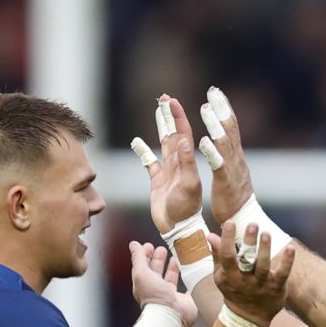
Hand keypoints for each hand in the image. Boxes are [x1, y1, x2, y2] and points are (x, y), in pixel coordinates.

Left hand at [129, 241, 197, 326]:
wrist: (170, 315)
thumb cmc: (154, 297)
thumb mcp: (141, 273)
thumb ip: (138, 258)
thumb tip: (133, 245)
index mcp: (145, 284)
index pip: (144, 267)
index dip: (146, 255)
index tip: (149, 245)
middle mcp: (157, 290)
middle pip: (157, 272)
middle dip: (159, 260)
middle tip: (162, 249)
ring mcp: (170, 296)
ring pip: (171, 279)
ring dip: (172, 269)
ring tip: (175, 258)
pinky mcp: (184, 300)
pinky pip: (187, 289)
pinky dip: (188, 282)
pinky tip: (189, 275)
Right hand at [131, 96, 202, 233]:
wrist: (178, 228)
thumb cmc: (186, 209)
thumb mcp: (189, 184)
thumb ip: (186, 162)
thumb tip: (183, 139)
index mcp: (186, 162)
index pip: (183, 133)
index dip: (178, 116)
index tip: (173, 101)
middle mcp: (178, 164)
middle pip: (173, 133)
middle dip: (169, 116)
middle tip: (164, 98)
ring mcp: (167, 172)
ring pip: (163, 144)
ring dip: (161, 128)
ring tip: (158, 112)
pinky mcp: (157, 182)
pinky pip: (149, 163)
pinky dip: (143, 152)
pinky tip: (136, 142)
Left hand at [198, 87, 254, 224]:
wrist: (242, 219)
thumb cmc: (234, 197)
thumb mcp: (233, 170)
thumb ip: (229, 154)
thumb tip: (226, 140)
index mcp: (235, 155)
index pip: (231, 126)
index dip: (224, 108)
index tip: (216, 92)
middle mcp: (236, 158)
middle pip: (230, 128)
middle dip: (221, 109)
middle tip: (212, 91)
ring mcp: (231, 168)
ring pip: (224, 142)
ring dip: (215, 124)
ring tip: (205, 109)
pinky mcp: (225, 182)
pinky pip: (218, 164)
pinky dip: (212, 151)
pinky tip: (203, 141)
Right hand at [208, 222, 293, 326]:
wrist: (248, 318)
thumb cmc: (234, 290)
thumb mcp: (221, 275)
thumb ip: (218, 255)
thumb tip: (210, 235)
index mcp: (230, 276)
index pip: (227, 256)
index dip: (227, 239)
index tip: (230, 222)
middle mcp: (245, 280)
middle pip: (246, 259)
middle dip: (249, 242)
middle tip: (252, 224)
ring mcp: (261, 284)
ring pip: (263, 266)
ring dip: (265, 249)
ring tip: (266, 233)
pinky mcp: (276, 288)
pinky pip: (283, 274)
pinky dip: (287, 262)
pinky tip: (290, 248)